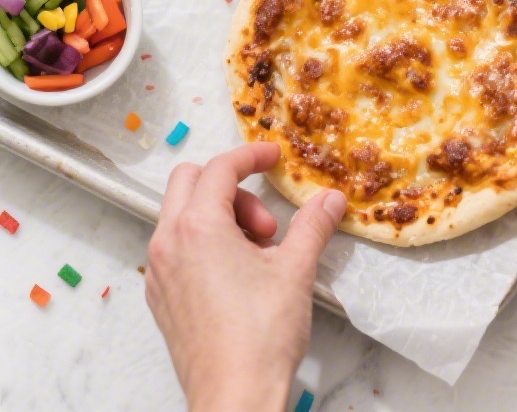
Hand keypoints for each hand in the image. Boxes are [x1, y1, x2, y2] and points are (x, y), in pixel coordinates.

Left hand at [146, 143, 345, 411]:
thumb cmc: (259, 338)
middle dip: (231, 188)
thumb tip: (330, 201)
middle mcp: (168, 243)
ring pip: (181, 215)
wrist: (234, 399)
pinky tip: (237, 275)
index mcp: (197, 226)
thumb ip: (313, 225)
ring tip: (257, 255)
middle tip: (265, 223)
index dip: (250, 155)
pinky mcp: (161, 298)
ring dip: (219, 217)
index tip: (272, 156)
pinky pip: (176, 249)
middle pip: (190, 181)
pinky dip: (203, 244)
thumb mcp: (295, 270)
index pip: (221, 168)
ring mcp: (159, 272)